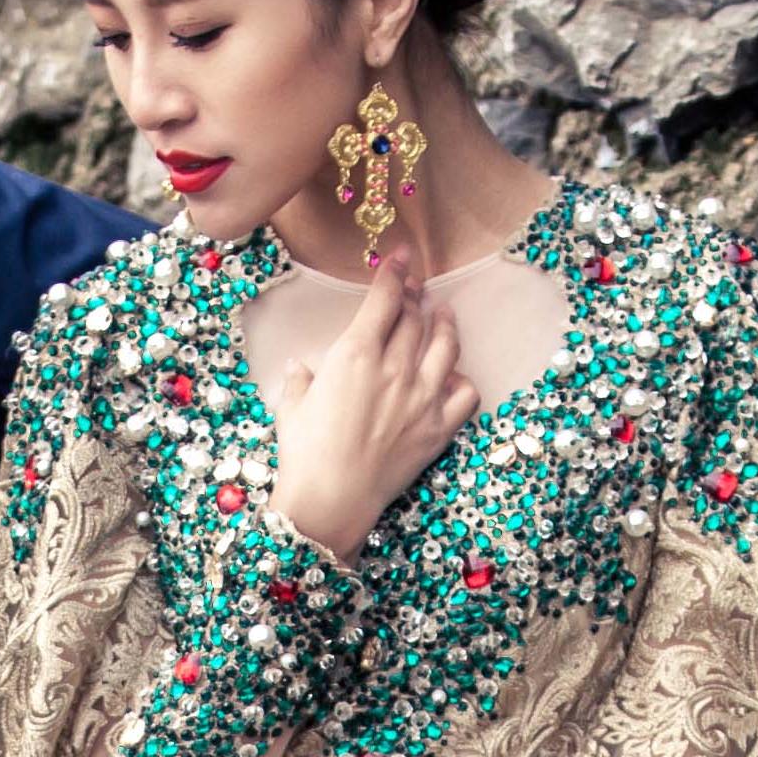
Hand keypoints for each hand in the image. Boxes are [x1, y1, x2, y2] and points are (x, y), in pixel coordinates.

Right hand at [270, 253, 473, 561]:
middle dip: (416, 296)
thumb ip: (300, 380)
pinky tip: (454, 375)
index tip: (401, 257)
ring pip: (446, 346)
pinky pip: (466, 394)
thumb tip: (299, 368)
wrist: (331, 500)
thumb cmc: (304, 454)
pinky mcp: (438, 429)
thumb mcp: (292, 406)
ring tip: (444, 316)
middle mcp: (394, 368)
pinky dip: (463, 379)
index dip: (394, 272)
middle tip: (415, 288)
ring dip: (445, 325)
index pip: (384, 298)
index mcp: (355, 354)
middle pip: (415, 318)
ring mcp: (422, 397)